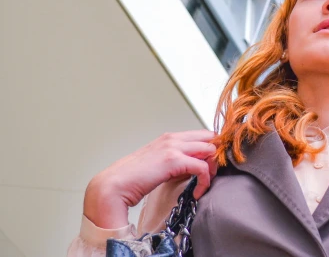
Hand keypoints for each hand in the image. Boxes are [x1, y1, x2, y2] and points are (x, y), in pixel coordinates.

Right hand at [83, 130, 217, 228]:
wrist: (114, 185)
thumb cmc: (132, 179)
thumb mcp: (157, 166)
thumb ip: (173, 162)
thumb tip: (190, 170)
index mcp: (168, 138)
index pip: (202, 135)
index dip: (209, 151)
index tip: (208, 168)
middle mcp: (172, 138)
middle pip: (210, 138)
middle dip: (214, 156)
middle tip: (209, 175)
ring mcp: (173, 147)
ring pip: (210, 150)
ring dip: (211, 169)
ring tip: (203, 184)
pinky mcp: (174, 160)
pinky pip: (202, 167)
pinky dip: (204, 181)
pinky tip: (197, 193)